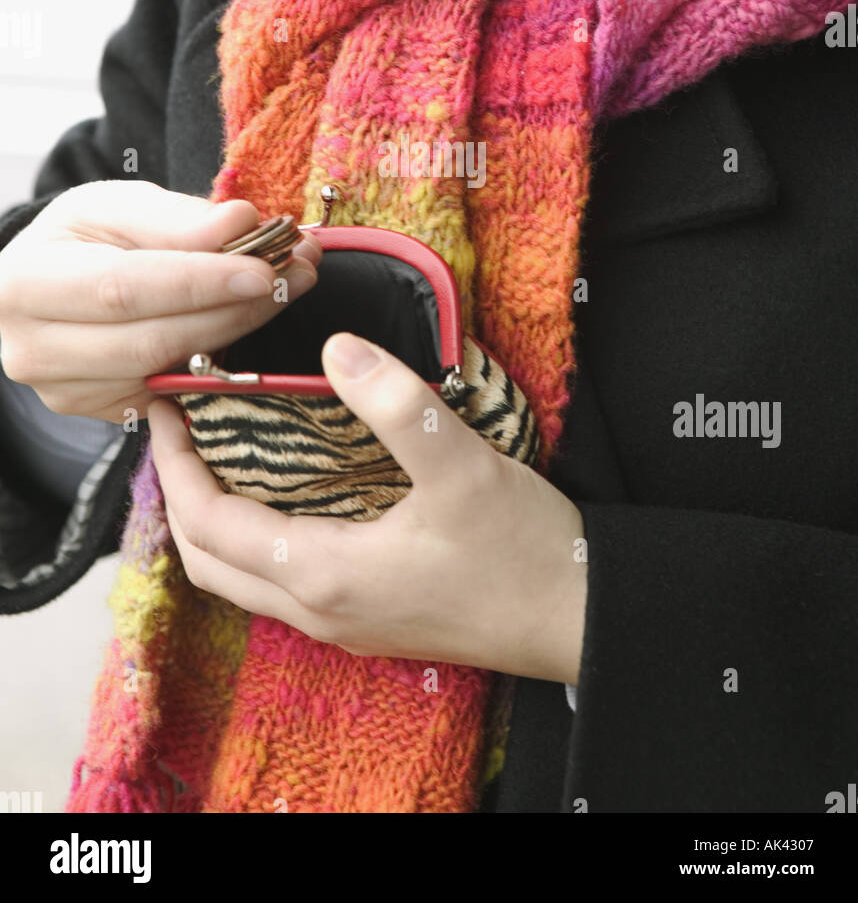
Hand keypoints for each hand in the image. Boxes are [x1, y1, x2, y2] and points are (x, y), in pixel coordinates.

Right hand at [0, 180, 320, 422]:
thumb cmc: (80, 238)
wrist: (50, 285)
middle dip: (237, 307)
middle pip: (154, 339)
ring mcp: (68, 394)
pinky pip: (180, 388)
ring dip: (244, 329)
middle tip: (298, 271)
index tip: (264, 268)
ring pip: (173, 369)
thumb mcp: (113, 206)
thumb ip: (174, 218)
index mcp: (22, 287)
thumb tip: (240, 223)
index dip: (199, 282)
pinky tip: (256, 318)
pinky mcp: (107, 413)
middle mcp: (34, 352)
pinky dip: (227, 354)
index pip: (124, 289)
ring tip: (292, 284)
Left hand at [150, 331, 587, 684]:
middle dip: (180, 494)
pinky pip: (278, 584)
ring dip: (214, 521)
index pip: (208, 522)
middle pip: (207, 560)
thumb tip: (334, 347)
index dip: (175, 463)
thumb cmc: (523, 551)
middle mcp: (319, 608)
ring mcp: (343, 622)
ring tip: (223, 455)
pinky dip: (255, 539)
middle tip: (183, 429)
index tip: (166, 406)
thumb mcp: (461, 465)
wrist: (579, 620)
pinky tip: (285, 494)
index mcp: (324, 573)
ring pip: (240, 579)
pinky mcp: (368, 619)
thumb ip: (395, 403)